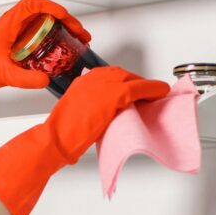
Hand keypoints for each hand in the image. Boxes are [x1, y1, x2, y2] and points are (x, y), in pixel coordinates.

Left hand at [0, 0, 90, 89]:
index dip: (48, 6)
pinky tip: (69, 44)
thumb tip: (44, 79)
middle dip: (65, 18)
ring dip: (65, 25)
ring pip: (47, 19)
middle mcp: (16, 24)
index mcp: (9, 24)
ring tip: (80, 37)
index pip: (30, 5)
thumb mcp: (5, 74)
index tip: (61, 15)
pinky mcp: (26, 38)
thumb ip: (24, 78)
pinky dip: (60, 34)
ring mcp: (22, 30)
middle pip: (45, 11)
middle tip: (78, 31)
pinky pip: (46, 30)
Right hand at [0, 66, 169, 214]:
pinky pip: (139, 88)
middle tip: (146, 91)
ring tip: (155, 93)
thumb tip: (101, 116)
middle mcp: (91, 79)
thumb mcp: (74, 115)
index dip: (122, 82)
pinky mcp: (113, 95)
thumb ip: (88, 109)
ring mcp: (102, 85)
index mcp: (80, 83)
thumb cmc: (59, 135)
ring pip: (131, 79)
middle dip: (135, 82)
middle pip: (121, 74)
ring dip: (145, 86)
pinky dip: (152, 89)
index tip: (131, 88)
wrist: (55, 139)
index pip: (107, 76)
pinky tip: (160, 93)